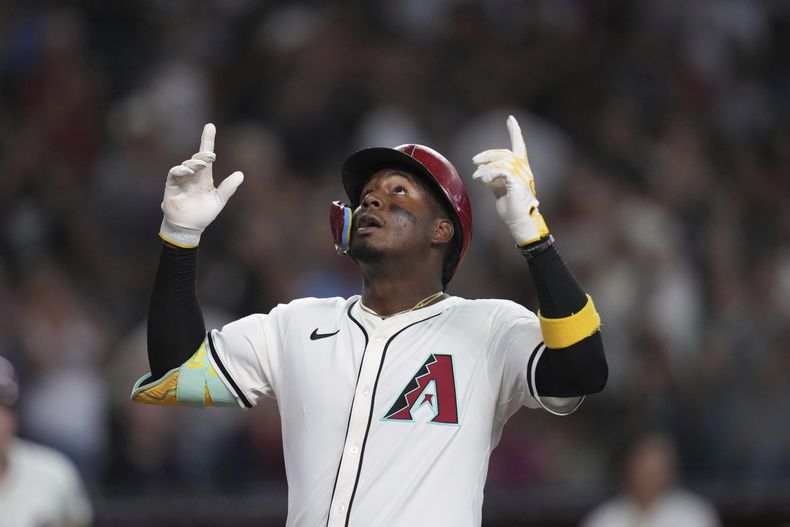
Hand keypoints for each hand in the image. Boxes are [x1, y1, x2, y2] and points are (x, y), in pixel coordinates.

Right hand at [160, 123, 243, 247]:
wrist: (189, 227)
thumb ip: (228, 187)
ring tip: (201, 165)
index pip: (206, 155)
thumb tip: (241, 174)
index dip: (208, 140)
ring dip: (194, 163)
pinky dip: (181, 170)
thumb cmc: (204, 213)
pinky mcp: (171, 185)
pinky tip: (188, 171)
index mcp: (205, 176)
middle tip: (210, 154)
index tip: (210, 126)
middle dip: (203, 153)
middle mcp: (193, 174)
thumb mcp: (219, 200)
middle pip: (197, 157)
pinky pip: (174, 173)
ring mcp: (182, 179)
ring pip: (187, 164)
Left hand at [472, 115, 548, 246]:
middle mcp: (524, 170)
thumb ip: (493, 177)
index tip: (511, 119)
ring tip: (477, 175)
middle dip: (488, 154)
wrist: (518, 221)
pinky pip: (501, 171)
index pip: (519, 146)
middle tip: (475, 160)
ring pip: (502, 161)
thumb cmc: (510, 207)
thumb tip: (483, 171)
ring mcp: (522, 176)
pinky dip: (489, 173)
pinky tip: (482, 178)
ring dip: (486, 166)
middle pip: (504, 153)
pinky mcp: (517, 183)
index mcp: (521, 169)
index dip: (515, 131)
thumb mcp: (498, 189)